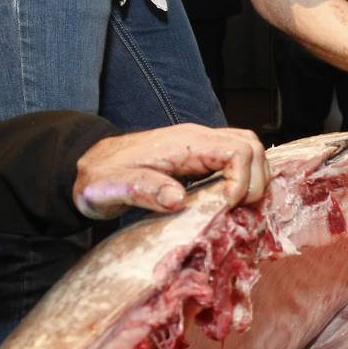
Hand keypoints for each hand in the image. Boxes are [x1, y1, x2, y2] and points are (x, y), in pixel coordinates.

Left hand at [73, 125, 267, 220]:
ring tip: (238, 206)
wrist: (91, 167)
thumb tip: (178, 200)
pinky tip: (232, 201)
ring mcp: (202, 146)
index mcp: (184, 143)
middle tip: (239, 209)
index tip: (228, 206)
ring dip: (254, 178)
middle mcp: (198, 139)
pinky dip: (245, 178)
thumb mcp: (112, 189)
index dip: (243, 181)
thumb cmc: (100, 179)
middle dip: (256, 180)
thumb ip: (144, 191)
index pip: (237, 150)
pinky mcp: (202, 157)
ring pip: (248, 150)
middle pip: (251, 146)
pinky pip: (237, 159)